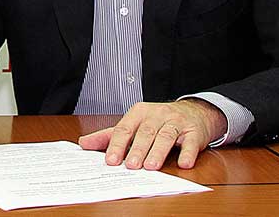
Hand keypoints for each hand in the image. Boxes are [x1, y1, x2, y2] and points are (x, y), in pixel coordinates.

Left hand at [78, 99, 226, 169]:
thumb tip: (83, 143)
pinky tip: (183, 163)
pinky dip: (187, 152)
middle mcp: (157, 115)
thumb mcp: (133, 124)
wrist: (194, 112)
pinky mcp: (194, 131)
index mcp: (139, 112)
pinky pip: (191, 141)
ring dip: (158, 152)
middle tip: (131, 166)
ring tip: (151, 166)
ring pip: (166, 136)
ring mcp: (176, 122)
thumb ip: (109, 135)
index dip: (118, 145)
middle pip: (146, 133)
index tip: (111, 161)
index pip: (125, 128)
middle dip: (138, 149)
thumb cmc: (158, 121)